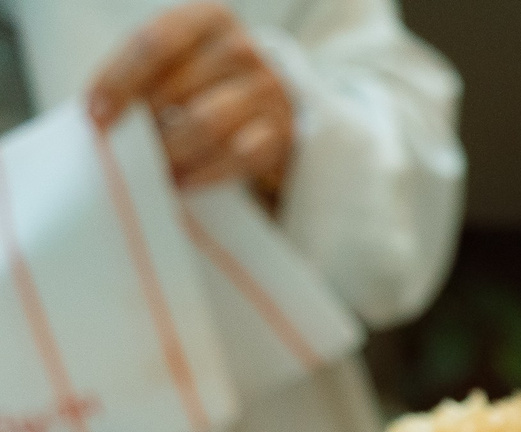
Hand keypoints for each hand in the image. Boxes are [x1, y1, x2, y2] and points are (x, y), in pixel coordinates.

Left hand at [89, 3, 294, 200]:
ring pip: (205, 124)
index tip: (94, 115)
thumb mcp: (175, 56)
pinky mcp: (281, 132)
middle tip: (121, 147)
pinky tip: (180, 180)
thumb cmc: (203, 76)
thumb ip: (140, 71)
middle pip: (177, 88)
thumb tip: (98, 115)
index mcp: (210, 17)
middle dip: (143, 122)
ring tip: (150, 165)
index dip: (119, 80)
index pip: (155, 43)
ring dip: (169, 150)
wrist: (265, 102)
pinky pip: (234, 157)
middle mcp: (243, 48)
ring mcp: (268, 90)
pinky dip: (201, 173)